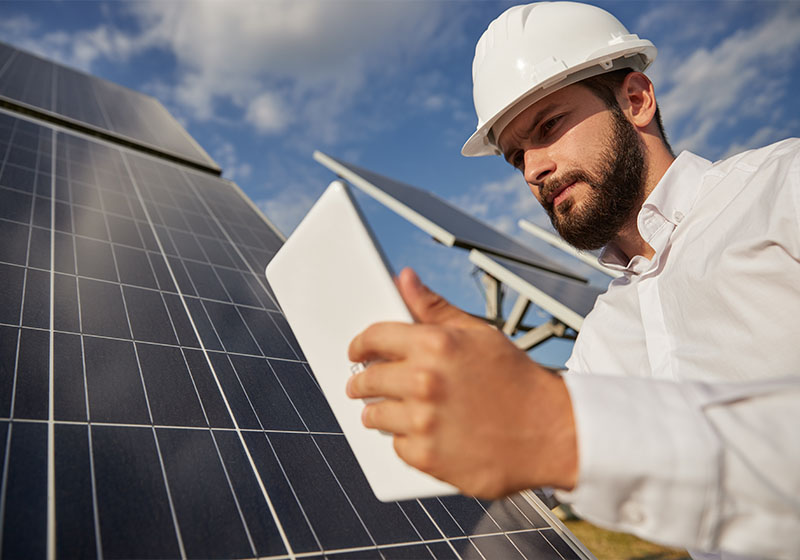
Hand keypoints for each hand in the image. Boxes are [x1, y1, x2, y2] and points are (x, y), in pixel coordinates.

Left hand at [347, 268, 577, 498]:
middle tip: (365, 385)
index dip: (360, 345)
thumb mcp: (478, 334)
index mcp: (435, 344)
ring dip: (379, 413)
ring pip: (374, 415)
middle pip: (367, 378)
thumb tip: (404, 279)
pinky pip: (396, 446)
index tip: (356, 352)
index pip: (374, 338)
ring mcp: (424, 421)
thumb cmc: (516, 381)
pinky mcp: (428, 457)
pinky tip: (424, 433)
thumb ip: (433, 308)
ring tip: (392, 411)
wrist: (552, 432)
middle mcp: (425, 381)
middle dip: (363, 381)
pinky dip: (406, 441)